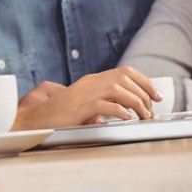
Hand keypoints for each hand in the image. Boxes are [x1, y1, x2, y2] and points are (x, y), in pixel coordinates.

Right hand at [12, 65, 158, 128]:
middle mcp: (90, 83)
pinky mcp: (80, 108)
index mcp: (92, 80)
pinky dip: (121, 112)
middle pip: (125, 78)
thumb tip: (123, 111)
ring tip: (143, 116)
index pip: (125, 72)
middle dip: (144, 94)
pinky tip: (127, 119)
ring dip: (136, 102)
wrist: (35, 119)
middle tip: (151, 110)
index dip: (144, 82)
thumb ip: (101, 103)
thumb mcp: (83, 104)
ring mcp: (85, 94)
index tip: (156, 95)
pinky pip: (105, 105)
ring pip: (118, 89)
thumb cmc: (59, 115)